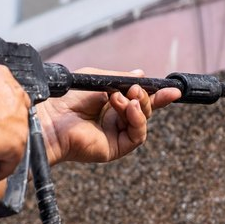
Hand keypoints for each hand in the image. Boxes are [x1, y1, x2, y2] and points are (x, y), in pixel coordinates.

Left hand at [37, 68, 180, 164]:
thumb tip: (142, 74)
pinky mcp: (116, 148)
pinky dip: (137, 119)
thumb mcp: (98, 79)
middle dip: (147, 97)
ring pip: (143, 121)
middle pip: (146, 110)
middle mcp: (115, 120)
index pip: (139, 99)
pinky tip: (128, 108)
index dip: (156, 94)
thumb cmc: (67, 99)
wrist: (52, 118)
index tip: (172, 88)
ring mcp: (116, 135)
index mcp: (111, 104)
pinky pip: (138, 135)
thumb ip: (121, 78)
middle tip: (135, 89)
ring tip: (123, 97)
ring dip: (138, 106)